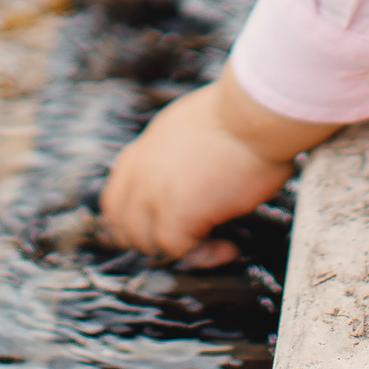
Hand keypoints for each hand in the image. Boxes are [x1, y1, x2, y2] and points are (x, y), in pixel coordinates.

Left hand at [99, 66, 339, 265]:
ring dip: (176, 249)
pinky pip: (177, 249)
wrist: (253, 113)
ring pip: (145, 240)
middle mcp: (142, 170)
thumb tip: (190, 174)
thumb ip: (177, 154)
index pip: (116, 196)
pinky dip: (204, 255)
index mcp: (145, 149)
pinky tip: (227, 248)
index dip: (130, 219)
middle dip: (150, 240)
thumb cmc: (239, 115)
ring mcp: (154, 192)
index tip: (152, 230)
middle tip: (183, 245)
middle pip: (121, 223)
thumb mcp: (190, 127)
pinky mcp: (177, 212)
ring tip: (209, 246)